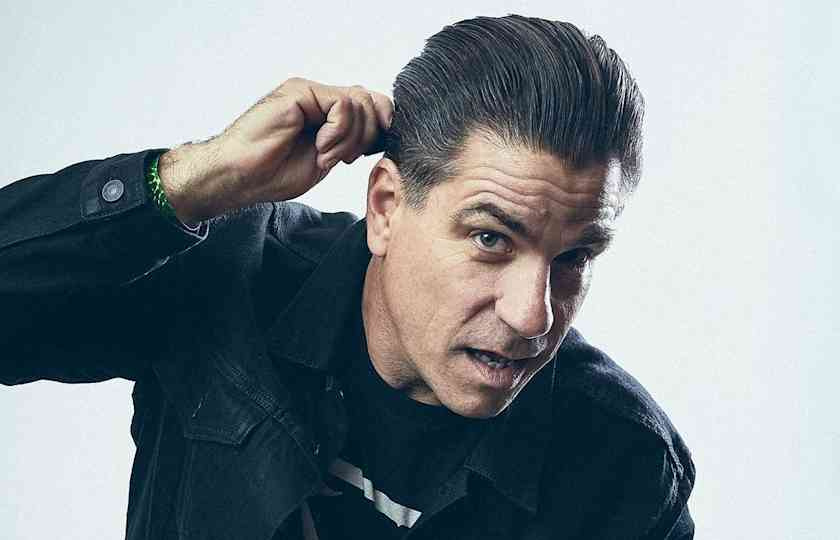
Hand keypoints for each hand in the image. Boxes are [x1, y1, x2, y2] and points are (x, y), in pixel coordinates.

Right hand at [158, 77, 392, 224]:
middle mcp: (319, 99)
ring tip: (325, 155)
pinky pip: (341, 105)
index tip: (373, 150)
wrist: (241, 175)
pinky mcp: (300, 92)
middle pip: (370, 101)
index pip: (371, 105)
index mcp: (327, 114)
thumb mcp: (328, 158)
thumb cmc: (274, 172)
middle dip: (367, 136)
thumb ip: (352, 141)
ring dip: (348, 138)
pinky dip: (338, 131)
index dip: (382, 124)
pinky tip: (319, 146)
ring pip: (359, 103)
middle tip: (343, 159)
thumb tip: (383, 131)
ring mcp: (309, 93)